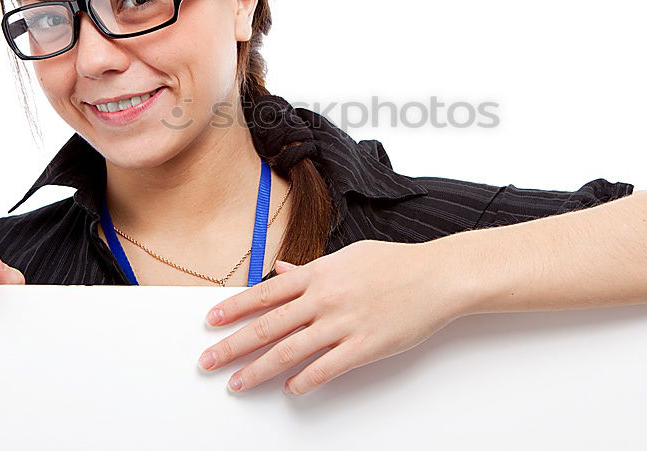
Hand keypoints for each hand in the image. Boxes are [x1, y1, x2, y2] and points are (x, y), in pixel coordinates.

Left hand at [197, 239, 461, 394]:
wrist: (437, 276)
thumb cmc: (395, 264)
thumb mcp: (348, 256)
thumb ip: (312, 268)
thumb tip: (283, 272)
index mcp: (319, 273)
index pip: (265, 293)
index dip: (235, 309)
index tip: (212, 321)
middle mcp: (325, 298)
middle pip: (268, 325)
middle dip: (233, 346)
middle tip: (208, 361)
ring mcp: (344, 323)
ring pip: (290, 351)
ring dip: (259, 370)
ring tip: (238, 383)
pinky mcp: (365, 345)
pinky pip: (327, 367)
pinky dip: (305, 380)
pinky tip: (290, 389)